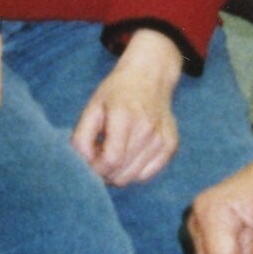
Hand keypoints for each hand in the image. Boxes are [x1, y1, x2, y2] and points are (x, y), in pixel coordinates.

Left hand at [72, 31, 182, 186]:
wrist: (150, 76)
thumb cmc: (117, 92)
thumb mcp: (92, 107)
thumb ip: (81, 137)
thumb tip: (84, 164)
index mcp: (125, 116)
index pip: (110, 160)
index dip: (95, 168)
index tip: (90, 159)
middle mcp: (148, 129)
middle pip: (121, 174)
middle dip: (104, 172)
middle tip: (100, 154)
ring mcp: (162, 139)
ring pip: (132, 177)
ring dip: (118, 172)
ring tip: (114, 152)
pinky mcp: (171, 146)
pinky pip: (146, 175)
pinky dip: (134, 171)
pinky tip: (129, 154)